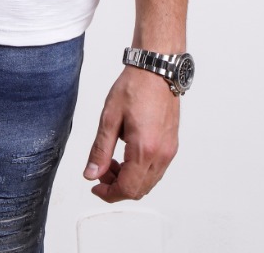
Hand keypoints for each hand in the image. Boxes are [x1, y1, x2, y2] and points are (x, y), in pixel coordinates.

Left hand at [84, 66, 179, 201]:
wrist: (156, 69)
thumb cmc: (134, 87)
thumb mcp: (109, 117)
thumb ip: (100, 150)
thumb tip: (91, 174)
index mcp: (144, 149)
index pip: (128, 188)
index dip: (109, 194)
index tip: (95, 187)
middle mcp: (161, 154)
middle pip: (139, 190)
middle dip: (117, 187)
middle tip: (101, 171)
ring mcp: (169, 150)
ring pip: (149, 182)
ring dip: (129, 179)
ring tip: (112, 161)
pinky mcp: (171, 144)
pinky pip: (156, 170)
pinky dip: (140, 171)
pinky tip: (127, 155)